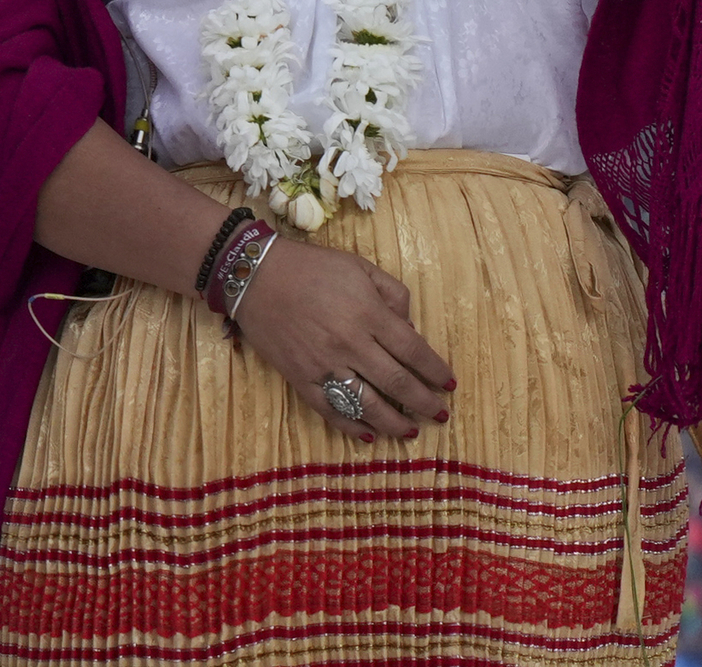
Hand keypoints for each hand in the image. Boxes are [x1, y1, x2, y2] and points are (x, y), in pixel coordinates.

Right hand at [230, 235, 453, 443]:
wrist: (253, 274)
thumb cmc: (310, 267)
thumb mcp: (359, 266)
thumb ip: (393, 293)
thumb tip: (410, 328)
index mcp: (368, 314)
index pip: (414, 351)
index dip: (436, 371)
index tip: (449, 384)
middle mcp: (350, 343)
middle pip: (398, 383)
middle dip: (425, 403)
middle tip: (440, 415)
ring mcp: (324, 364)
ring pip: (368, 405)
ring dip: (396, 423)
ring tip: (412, 431)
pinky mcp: (300, 377)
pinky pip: (331, 410)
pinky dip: (352, 427)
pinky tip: (369, 435)